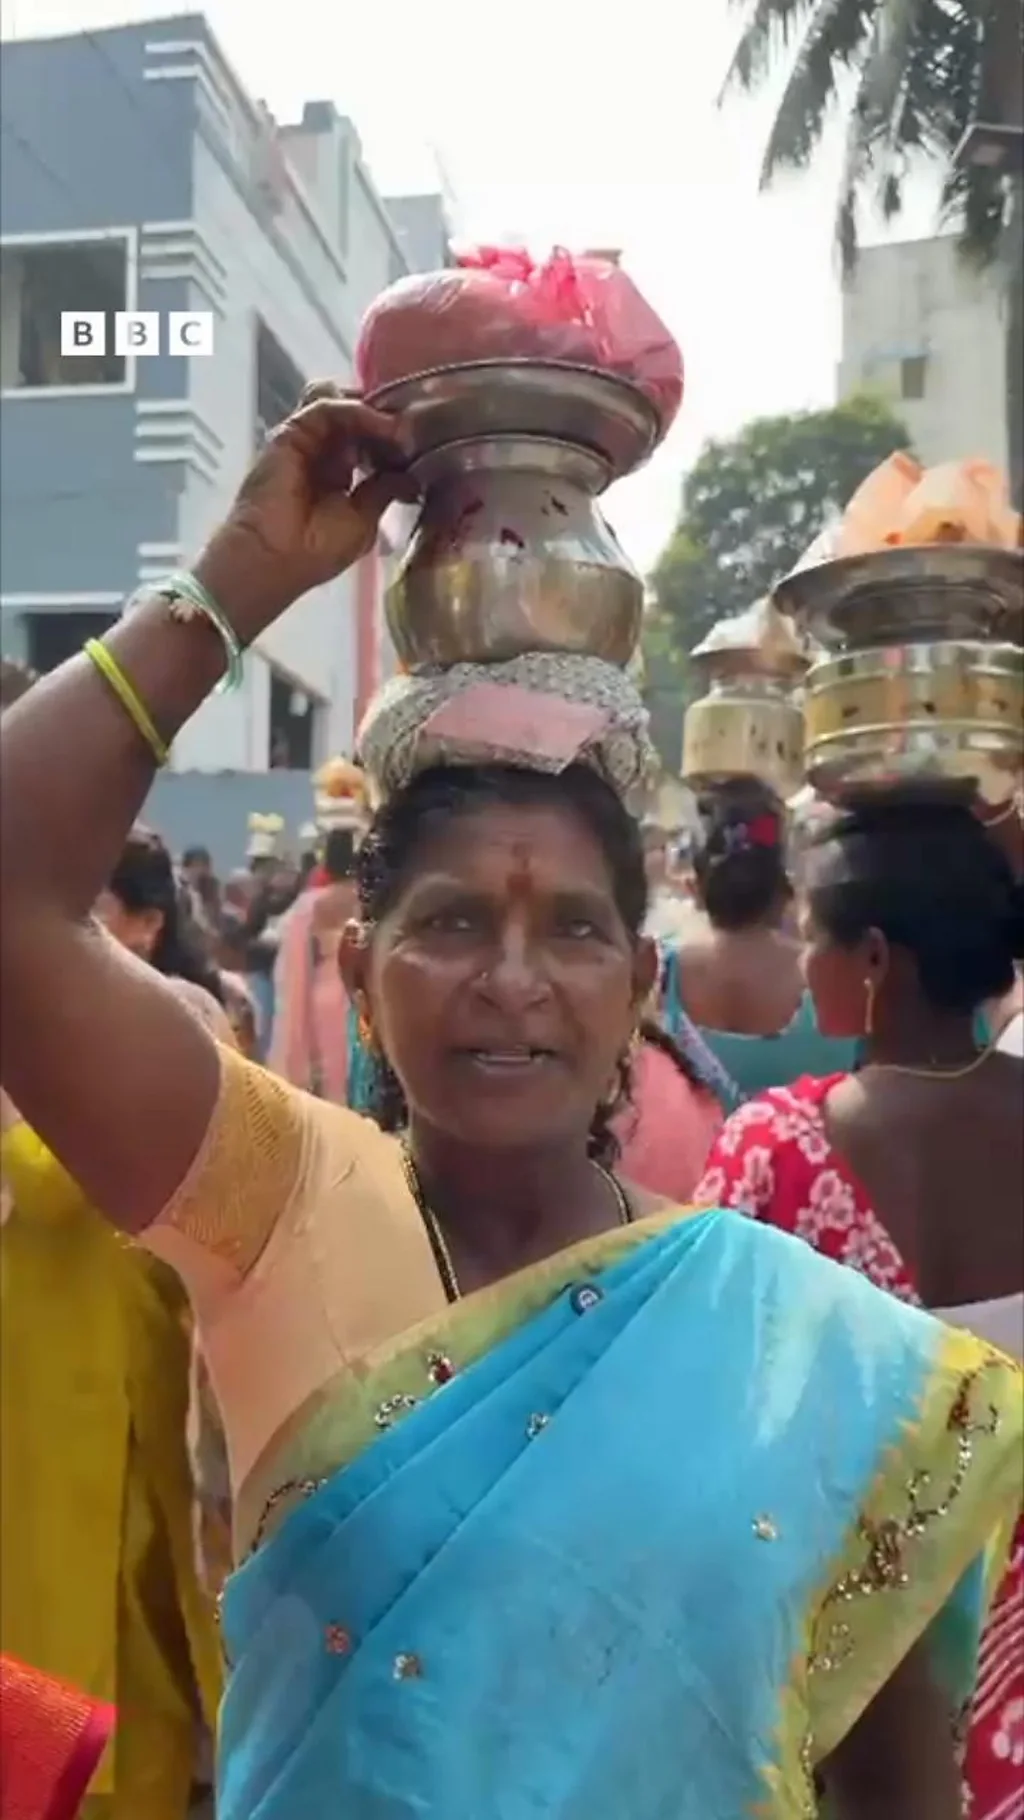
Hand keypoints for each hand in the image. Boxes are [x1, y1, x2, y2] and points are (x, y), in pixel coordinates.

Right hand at [194, 383, 415, 638]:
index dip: (394, 438)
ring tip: (402, 427)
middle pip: (358, 419)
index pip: (369, 443)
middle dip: (388, 420)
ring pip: (343, 407)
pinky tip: (381, 425)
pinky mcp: (292, 433)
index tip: (425, 441)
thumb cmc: (317, 551)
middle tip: (418, 427)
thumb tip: (411, 475)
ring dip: (375, 413)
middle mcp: (324, 456)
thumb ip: (384, 490)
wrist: (274, 559)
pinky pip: (326, 409)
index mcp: (341, 479)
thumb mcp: (364, 521)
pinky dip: (357, 412)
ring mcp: (307, 442)